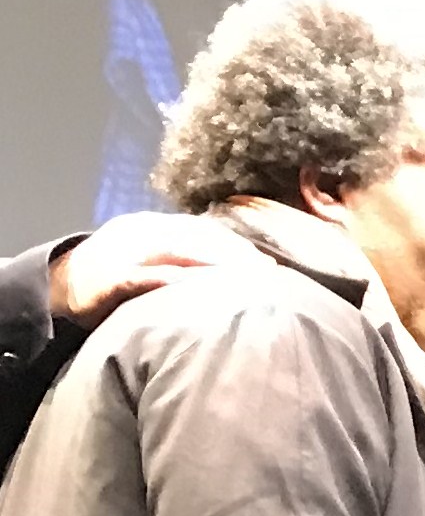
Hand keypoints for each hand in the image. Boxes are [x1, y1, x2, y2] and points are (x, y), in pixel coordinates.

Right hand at [48, 213, 266, 326]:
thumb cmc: (120, 277)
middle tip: (266, 274)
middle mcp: (143, 232)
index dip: (238, 246)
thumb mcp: (154, 260)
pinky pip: (142, 276)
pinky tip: (195, 289)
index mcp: (156, 226)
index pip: (205, 230)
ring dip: (212, 264)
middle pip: (196, 237)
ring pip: (174, 251)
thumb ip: (187, 261)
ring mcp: (125, 251)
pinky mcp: (109, 277)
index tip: (269, 264)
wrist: (64, 285)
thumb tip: (236, 271)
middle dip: (234, 254)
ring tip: (243, 280)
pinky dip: (169, 280)